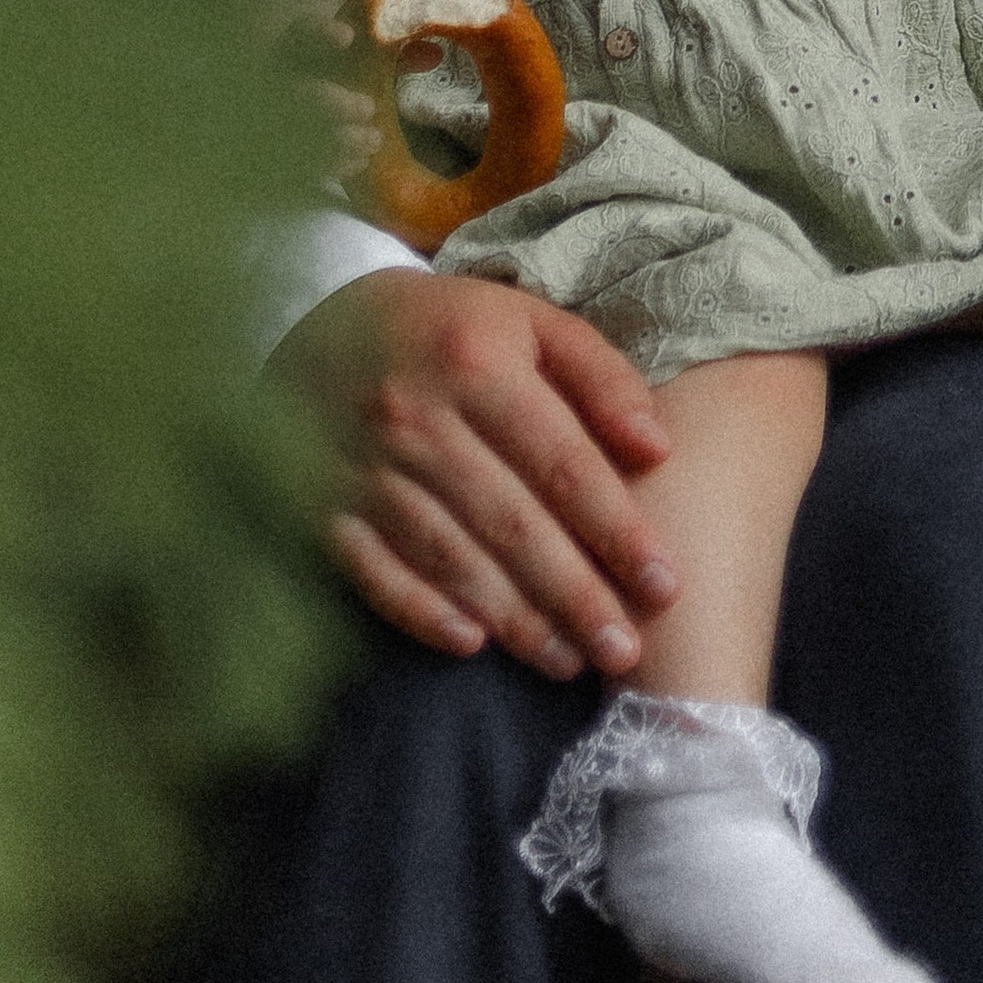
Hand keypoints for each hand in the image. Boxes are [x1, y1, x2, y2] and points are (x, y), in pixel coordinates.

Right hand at [272, 268, 677, 678]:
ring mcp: (364, 469)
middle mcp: (418, 421)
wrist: (318, 321)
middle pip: (511, 524)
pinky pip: (374, 571)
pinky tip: (470, 645)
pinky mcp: (323, 507)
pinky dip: (420, 611)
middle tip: (626, 652)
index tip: (664, 583)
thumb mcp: (530, 322)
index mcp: (478, 366)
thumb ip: (600, 378)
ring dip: (513, 619)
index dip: (617, 529)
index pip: (562, 463)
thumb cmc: (453, 329)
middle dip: (575, 596)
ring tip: (570, 661)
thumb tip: (657, 449)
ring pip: (450, 558)